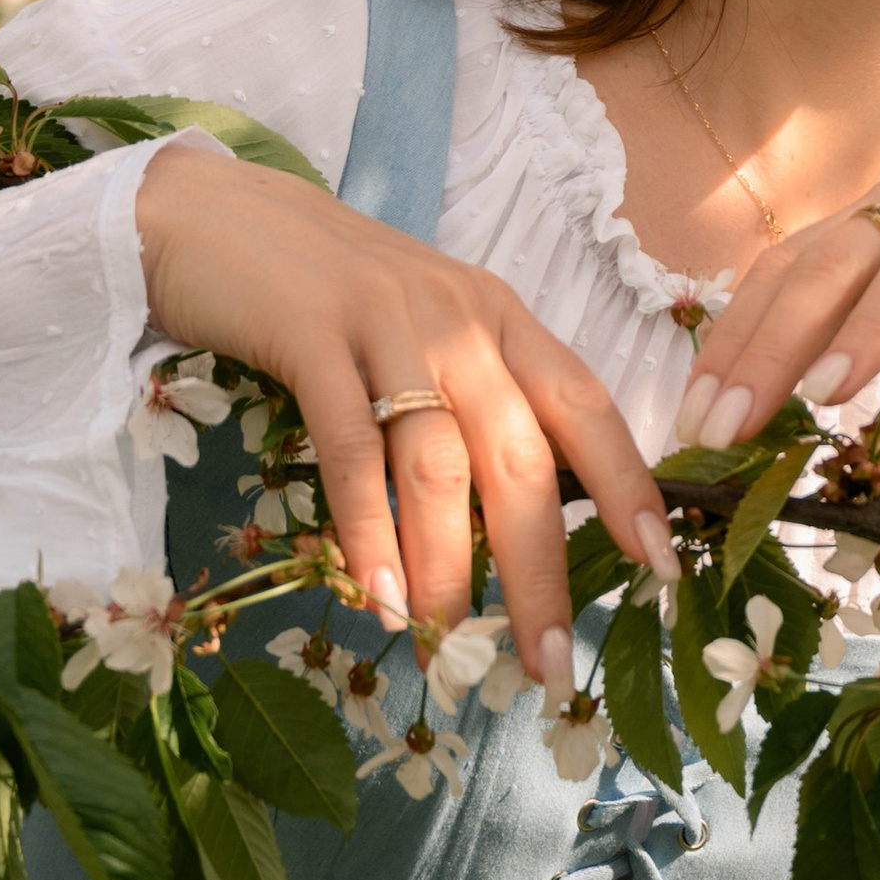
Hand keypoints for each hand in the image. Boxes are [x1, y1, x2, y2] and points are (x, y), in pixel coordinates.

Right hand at [135, 142, 675, 679]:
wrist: (221, 217)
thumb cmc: (336, 293)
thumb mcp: (428, 331)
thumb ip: (476, 402)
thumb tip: (520, 523)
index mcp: (502, 319)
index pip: (587, 406)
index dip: (629, 486)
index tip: (658, 567)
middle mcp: (459, 319)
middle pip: (521, 456)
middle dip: (540, 569)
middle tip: (546, 663)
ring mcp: (385, 323)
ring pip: (438, 463)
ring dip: (446, 566)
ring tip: (446, 644)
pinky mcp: (309, 335)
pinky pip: (349, 448)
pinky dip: (366, 528)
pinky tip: (376, 592)